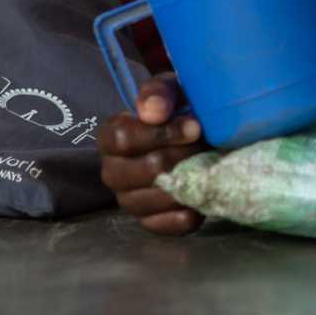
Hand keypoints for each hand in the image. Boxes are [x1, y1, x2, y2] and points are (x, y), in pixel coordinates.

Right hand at [97, 74, 205, 234]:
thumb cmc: (177, 110)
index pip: (123, 139)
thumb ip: (159, 93)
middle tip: (204, 146)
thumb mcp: (170, 90)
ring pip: (158, 198)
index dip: (162, 133)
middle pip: (147, 170)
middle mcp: (112, 172)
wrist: (193, 137)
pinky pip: (168, 224)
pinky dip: (189, 210)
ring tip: (206, 165)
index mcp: (109, 137)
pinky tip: (201, 192)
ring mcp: (128, 200)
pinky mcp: (149, 222)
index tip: (194, 127)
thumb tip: (153, 112)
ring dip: (188, 181)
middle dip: (182, 156)